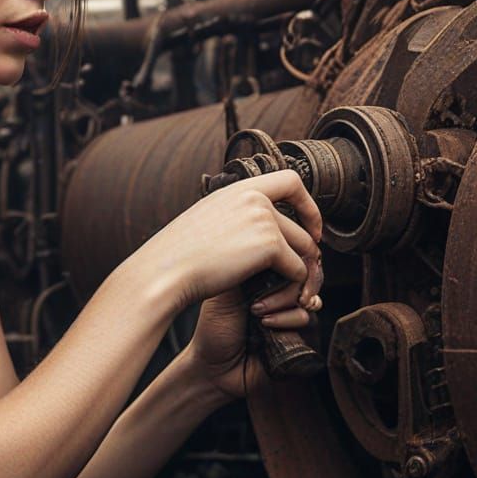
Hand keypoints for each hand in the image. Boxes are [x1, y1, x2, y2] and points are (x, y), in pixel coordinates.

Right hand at [127, 169, 322, 313]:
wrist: (166, 271)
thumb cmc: (180, 254)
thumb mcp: (208, 218)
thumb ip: (236, 215)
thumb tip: (262, 224)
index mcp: (240, 188)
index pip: (291, 180)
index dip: (308, 205)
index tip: (310, 228)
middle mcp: (255, 197)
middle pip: (302, 225)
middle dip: (307, 251)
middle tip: (300, 273)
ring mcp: (264, 219)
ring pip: (303, 249)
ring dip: (300, 272)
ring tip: (288, 290)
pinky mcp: (270, 245)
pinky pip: (296, 270)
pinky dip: (289, 287)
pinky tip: (269, 296)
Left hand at [184, 266, 323, 400]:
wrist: (215, 369)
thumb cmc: (214, 330)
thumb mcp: (224, 289)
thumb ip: (247, 265)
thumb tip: (268, 243)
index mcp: (264, 276)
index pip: (287, 257)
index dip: (286, 259)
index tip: (273, 264)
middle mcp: (281, 293)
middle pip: (303, 274)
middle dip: (285, 282)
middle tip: (258, 298)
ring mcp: (291, 313)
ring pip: (307, 297)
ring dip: (283, 303)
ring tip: (256, 313)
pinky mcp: (299, 335)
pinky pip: (306, 320)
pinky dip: (287, 320)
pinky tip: (266, 326)